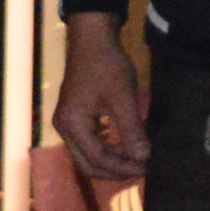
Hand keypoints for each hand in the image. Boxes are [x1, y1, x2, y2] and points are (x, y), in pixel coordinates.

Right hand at [53, 12, 148, 184]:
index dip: (122, 167)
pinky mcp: (73, 117)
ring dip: (111, 161)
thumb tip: (143, 158)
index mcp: (72, 124)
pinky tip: (125, 145)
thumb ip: (132, 130)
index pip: (97, 159)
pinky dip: (106, 149)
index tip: (146, 168)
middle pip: (87, 164)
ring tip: (136, 159)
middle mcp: (64, 128)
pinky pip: (88, 143)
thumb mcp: (123, 98)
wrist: (92, 40)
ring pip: (87, 155)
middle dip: (114, 170)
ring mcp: (66, 123)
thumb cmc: (107, 66)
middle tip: (141, 170)